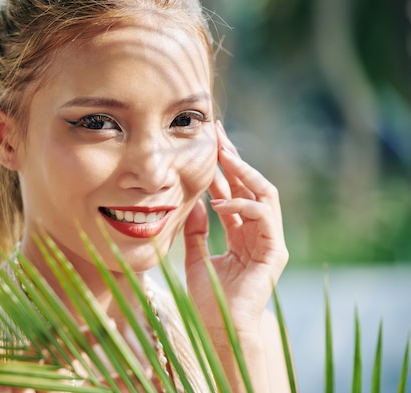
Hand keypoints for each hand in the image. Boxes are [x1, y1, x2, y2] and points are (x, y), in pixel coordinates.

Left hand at [184, 121, 287, 335]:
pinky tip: (218, 203)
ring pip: (265, 195)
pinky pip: (264, 218)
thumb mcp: (195, 256)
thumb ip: (195, 230)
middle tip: (218, 136)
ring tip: (223, 156)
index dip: (223, 169)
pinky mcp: (274, 253)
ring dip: (244, 173)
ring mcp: (269, 242)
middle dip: (235, 160)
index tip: (209, 144)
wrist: (219, 328)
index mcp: (241, 234)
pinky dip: (242, 206)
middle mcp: (258, 234)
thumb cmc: (208, 299)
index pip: (235, 193)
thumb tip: (192, 201)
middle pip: (251, 187)